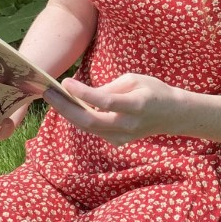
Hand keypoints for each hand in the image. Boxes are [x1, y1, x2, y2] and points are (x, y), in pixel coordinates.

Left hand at [44, 74, 183, 145]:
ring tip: (53, 97)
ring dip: (68, 113)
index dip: (84, 93)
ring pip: (88, 128)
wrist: (172, 115)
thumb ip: (110, 87)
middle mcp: (128, 125)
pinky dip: (79, 119)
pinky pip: (94, 130)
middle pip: (90, 121)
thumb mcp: (135, 80)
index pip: (105, 101)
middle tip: (48, 92)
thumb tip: (85, 94)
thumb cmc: (154, 91)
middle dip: (65, 107)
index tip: (66, 82)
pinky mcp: (117, 141)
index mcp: (136, 106)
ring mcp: (122, 137)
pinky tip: (68, 106)